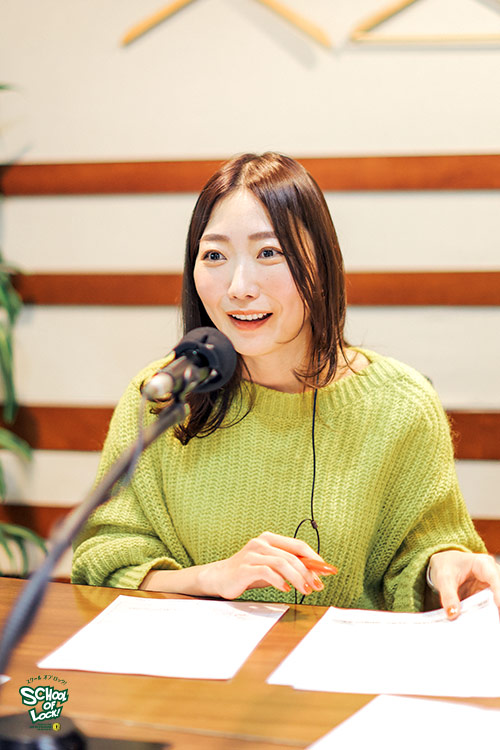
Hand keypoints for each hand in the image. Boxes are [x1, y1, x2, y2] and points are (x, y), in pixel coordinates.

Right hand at [198, 531, 333, 599]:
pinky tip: (285, 589)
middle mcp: (261, 543)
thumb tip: (316, 572)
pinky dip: (279, 581)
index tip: (327, 570)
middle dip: (308, 572)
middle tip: (317, 586)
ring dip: (297, 578)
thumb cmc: (249, 572)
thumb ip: (290, 566)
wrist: (220, 577)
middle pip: (292, 556)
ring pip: (282, 563)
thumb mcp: (271, 567)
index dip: (315, 558)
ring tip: (305, 590)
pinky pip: (267, 572)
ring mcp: (252, 554)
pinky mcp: (245, 568)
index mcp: (269, 539)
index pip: (298, 545)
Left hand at [428, 550, 499, 619]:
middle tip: (494, 621)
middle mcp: (492, 573)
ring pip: (498, 599)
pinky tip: (486, 624)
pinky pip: (492, 606)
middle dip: (498, 606)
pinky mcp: (489, 596)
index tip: (498, 607)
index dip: (499, 592)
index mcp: (482, 564)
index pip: (494, 578)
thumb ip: (448, 596)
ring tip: (490, 625)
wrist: (444, 564)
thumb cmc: (445, 565)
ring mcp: (492, 586)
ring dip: (494, 612)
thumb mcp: (443, 579)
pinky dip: (490, 615)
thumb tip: (452, 613)